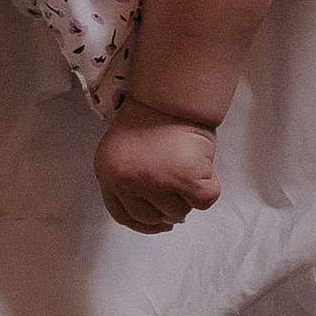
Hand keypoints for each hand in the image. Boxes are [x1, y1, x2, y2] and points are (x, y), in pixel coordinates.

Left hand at [95, 101, 222, 234]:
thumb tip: (158, 211)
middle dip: (168, 208)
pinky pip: (203, 201)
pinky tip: (203, 169)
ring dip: (187, 196)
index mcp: (108, 173)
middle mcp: (127, 182)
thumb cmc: (153, 115)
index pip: (122, 214)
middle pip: (151, 217)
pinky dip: (207, 189)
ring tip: (188, 167)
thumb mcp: (127, 150)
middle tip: (179, 188)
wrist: (172, 92)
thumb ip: (132, 177)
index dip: (144, 223)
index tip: (159, 223)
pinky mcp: (185, 178)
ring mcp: (155, 182)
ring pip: (178, 212)